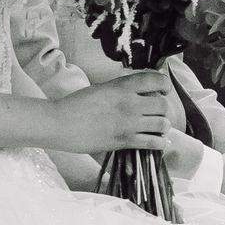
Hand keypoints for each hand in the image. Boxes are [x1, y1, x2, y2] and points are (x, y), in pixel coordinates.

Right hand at [52, 71, 173, 156]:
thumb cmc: (76, 104)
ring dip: (162, 126)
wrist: (60, 123)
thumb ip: (122, 90)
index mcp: (122, 86)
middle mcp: (129, 103)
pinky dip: (159, 142)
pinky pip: (154, 143)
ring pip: (162, 124)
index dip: (164, 86)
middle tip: (156, 113)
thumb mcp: (102, 89)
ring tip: (157, 128)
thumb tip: (140, 94)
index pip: (156, 81)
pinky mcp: (124, 141)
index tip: (162, 91)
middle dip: (163, 109)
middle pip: (163, 105)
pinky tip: (156, 141)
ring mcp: (128, 124)